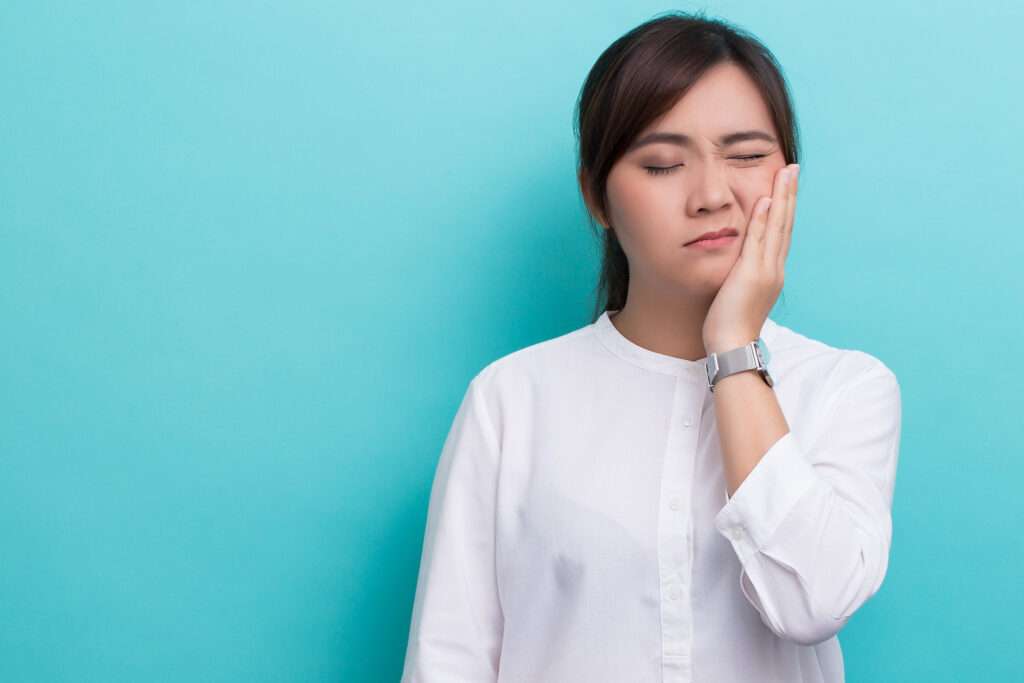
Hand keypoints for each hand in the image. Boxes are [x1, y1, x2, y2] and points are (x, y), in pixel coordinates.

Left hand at [702, 163, 799, 353]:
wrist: (731, 346)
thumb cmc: (729, 325)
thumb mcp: (738, 293)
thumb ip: (743, 274)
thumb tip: (739, 263)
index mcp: (771, 272)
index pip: (780, 232)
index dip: (785, 207)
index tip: (786, 184)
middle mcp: (774, 269)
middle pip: (785, 224)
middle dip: (789, 194)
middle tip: (793, 167)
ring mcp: (765, 271)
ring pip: (777, 228)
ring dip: (782, 198)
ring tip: (786, 173)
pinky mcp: (751, 276)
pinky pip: (758, 242)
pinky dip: (763, 221)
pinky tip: (766, 200)